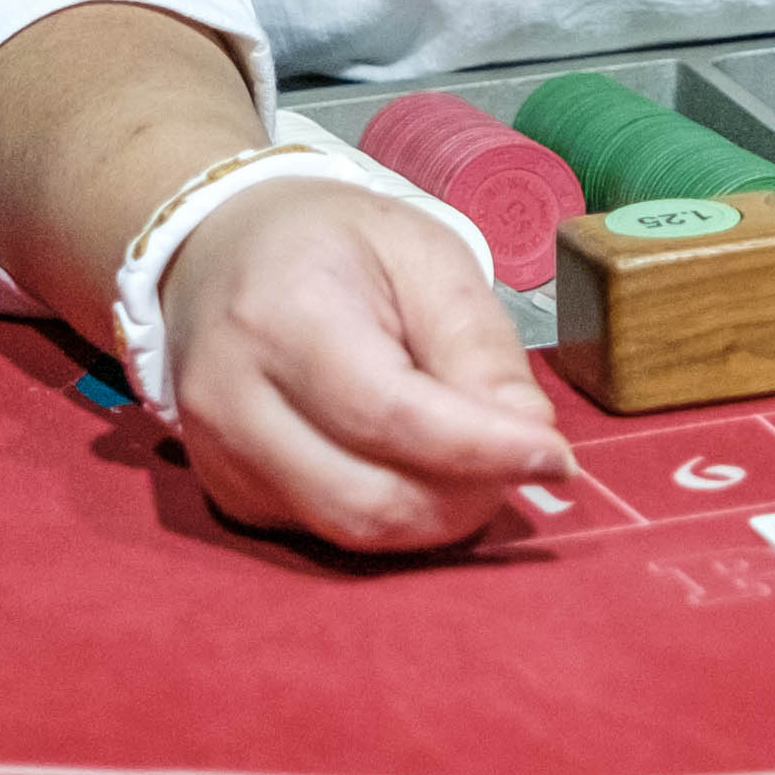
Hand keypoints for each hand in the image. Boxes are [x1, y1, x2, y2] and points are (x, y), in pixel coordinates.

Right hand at [155, 181, 573, 552]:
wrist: (220, 249)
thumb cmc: (334, 244)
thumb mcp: (425, 255)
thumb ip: (477, 344)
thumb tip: (529, 434)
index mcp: (284, 314)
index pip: (392, 415)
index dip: (484, 451)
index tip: (556, 459)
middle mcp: (231, 395)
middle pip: (368, 497)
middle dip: (468, 497)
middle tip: (523, 461)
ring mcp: (218, 453)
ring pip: (349, 530)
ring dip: (436, 516)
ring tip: (478, 465)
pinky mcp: (226, 490)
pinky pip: (323, 530)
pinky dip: (390, 512)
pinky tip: (414, 466)